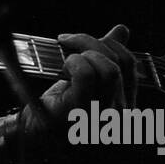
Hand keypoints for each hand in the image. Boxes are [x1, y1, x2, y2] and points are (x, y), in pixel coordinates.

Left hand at [19, 24, 136, 145]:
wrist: (33, 133)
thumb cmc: (59, 107)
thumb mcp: (86, 80)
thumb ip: (105, 56)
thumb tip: (122, 30)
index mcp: (125, 105)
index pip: (130, 64)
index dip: (110, 44)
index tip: (85, 41)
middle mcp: (120, 114)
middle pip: (119, 63)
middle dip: (92, 43)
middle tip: (67, 41)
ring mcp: (103, 116)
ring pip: (107, 68)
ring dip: (83, 53)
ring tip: (66, 59)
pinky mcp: (82, 112)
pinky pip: (86, 75)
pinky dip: (74, 62)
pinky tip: (63, 69)